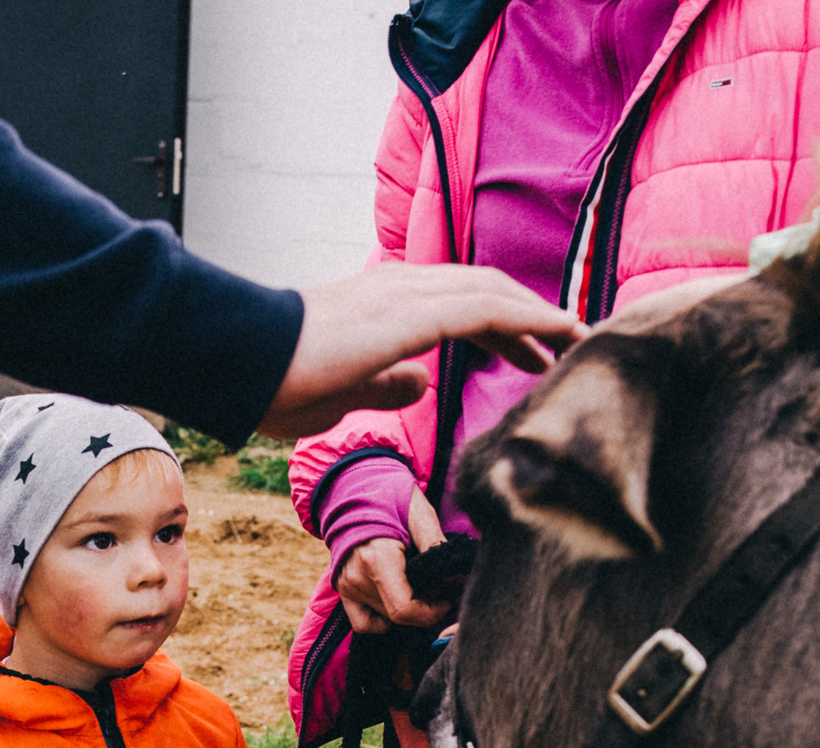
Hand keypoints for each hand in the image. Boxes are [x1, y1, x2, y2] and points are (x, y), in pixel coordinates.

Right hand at [260, 264, 581, 439]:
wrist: (241, 361)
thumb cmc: (278, 381)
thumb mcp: (345, 390)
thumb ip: (385, 383)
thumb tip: (421, 382)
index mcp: (384, 303)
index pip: (459, 302)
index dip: (505, 324)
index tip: (537, 352)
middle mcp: (401, 286)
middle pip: (485, 291)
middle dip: (532, 318)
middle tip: (571, 346)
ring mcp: (405, 293)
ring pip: (492, 294)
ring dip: (540, 316)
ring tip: (579, 340)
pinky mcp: (410, 313)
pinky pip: (484, 310)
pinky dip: (528, 320)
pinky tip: (558, 335)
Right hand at [336, 491, 450, 633]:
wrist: (355, 488)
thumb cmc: (391, 496)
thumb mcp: (420, 513)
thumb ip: (436, 544)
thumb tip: (451, 577)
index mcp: (378, 559)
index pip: (404, 610)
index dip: (431, 613)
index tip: (446, 598)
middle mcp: (358, 577)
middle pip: (398, 617)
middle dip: (424, 608)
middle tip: (437, 587)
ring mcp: (347, 585)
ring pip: (385, 619)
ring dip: (407, 609)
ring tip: (418, 584)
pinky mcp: (343, 588)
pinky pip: (363, 623)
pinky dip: (383, 619)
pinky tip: (396, 600)